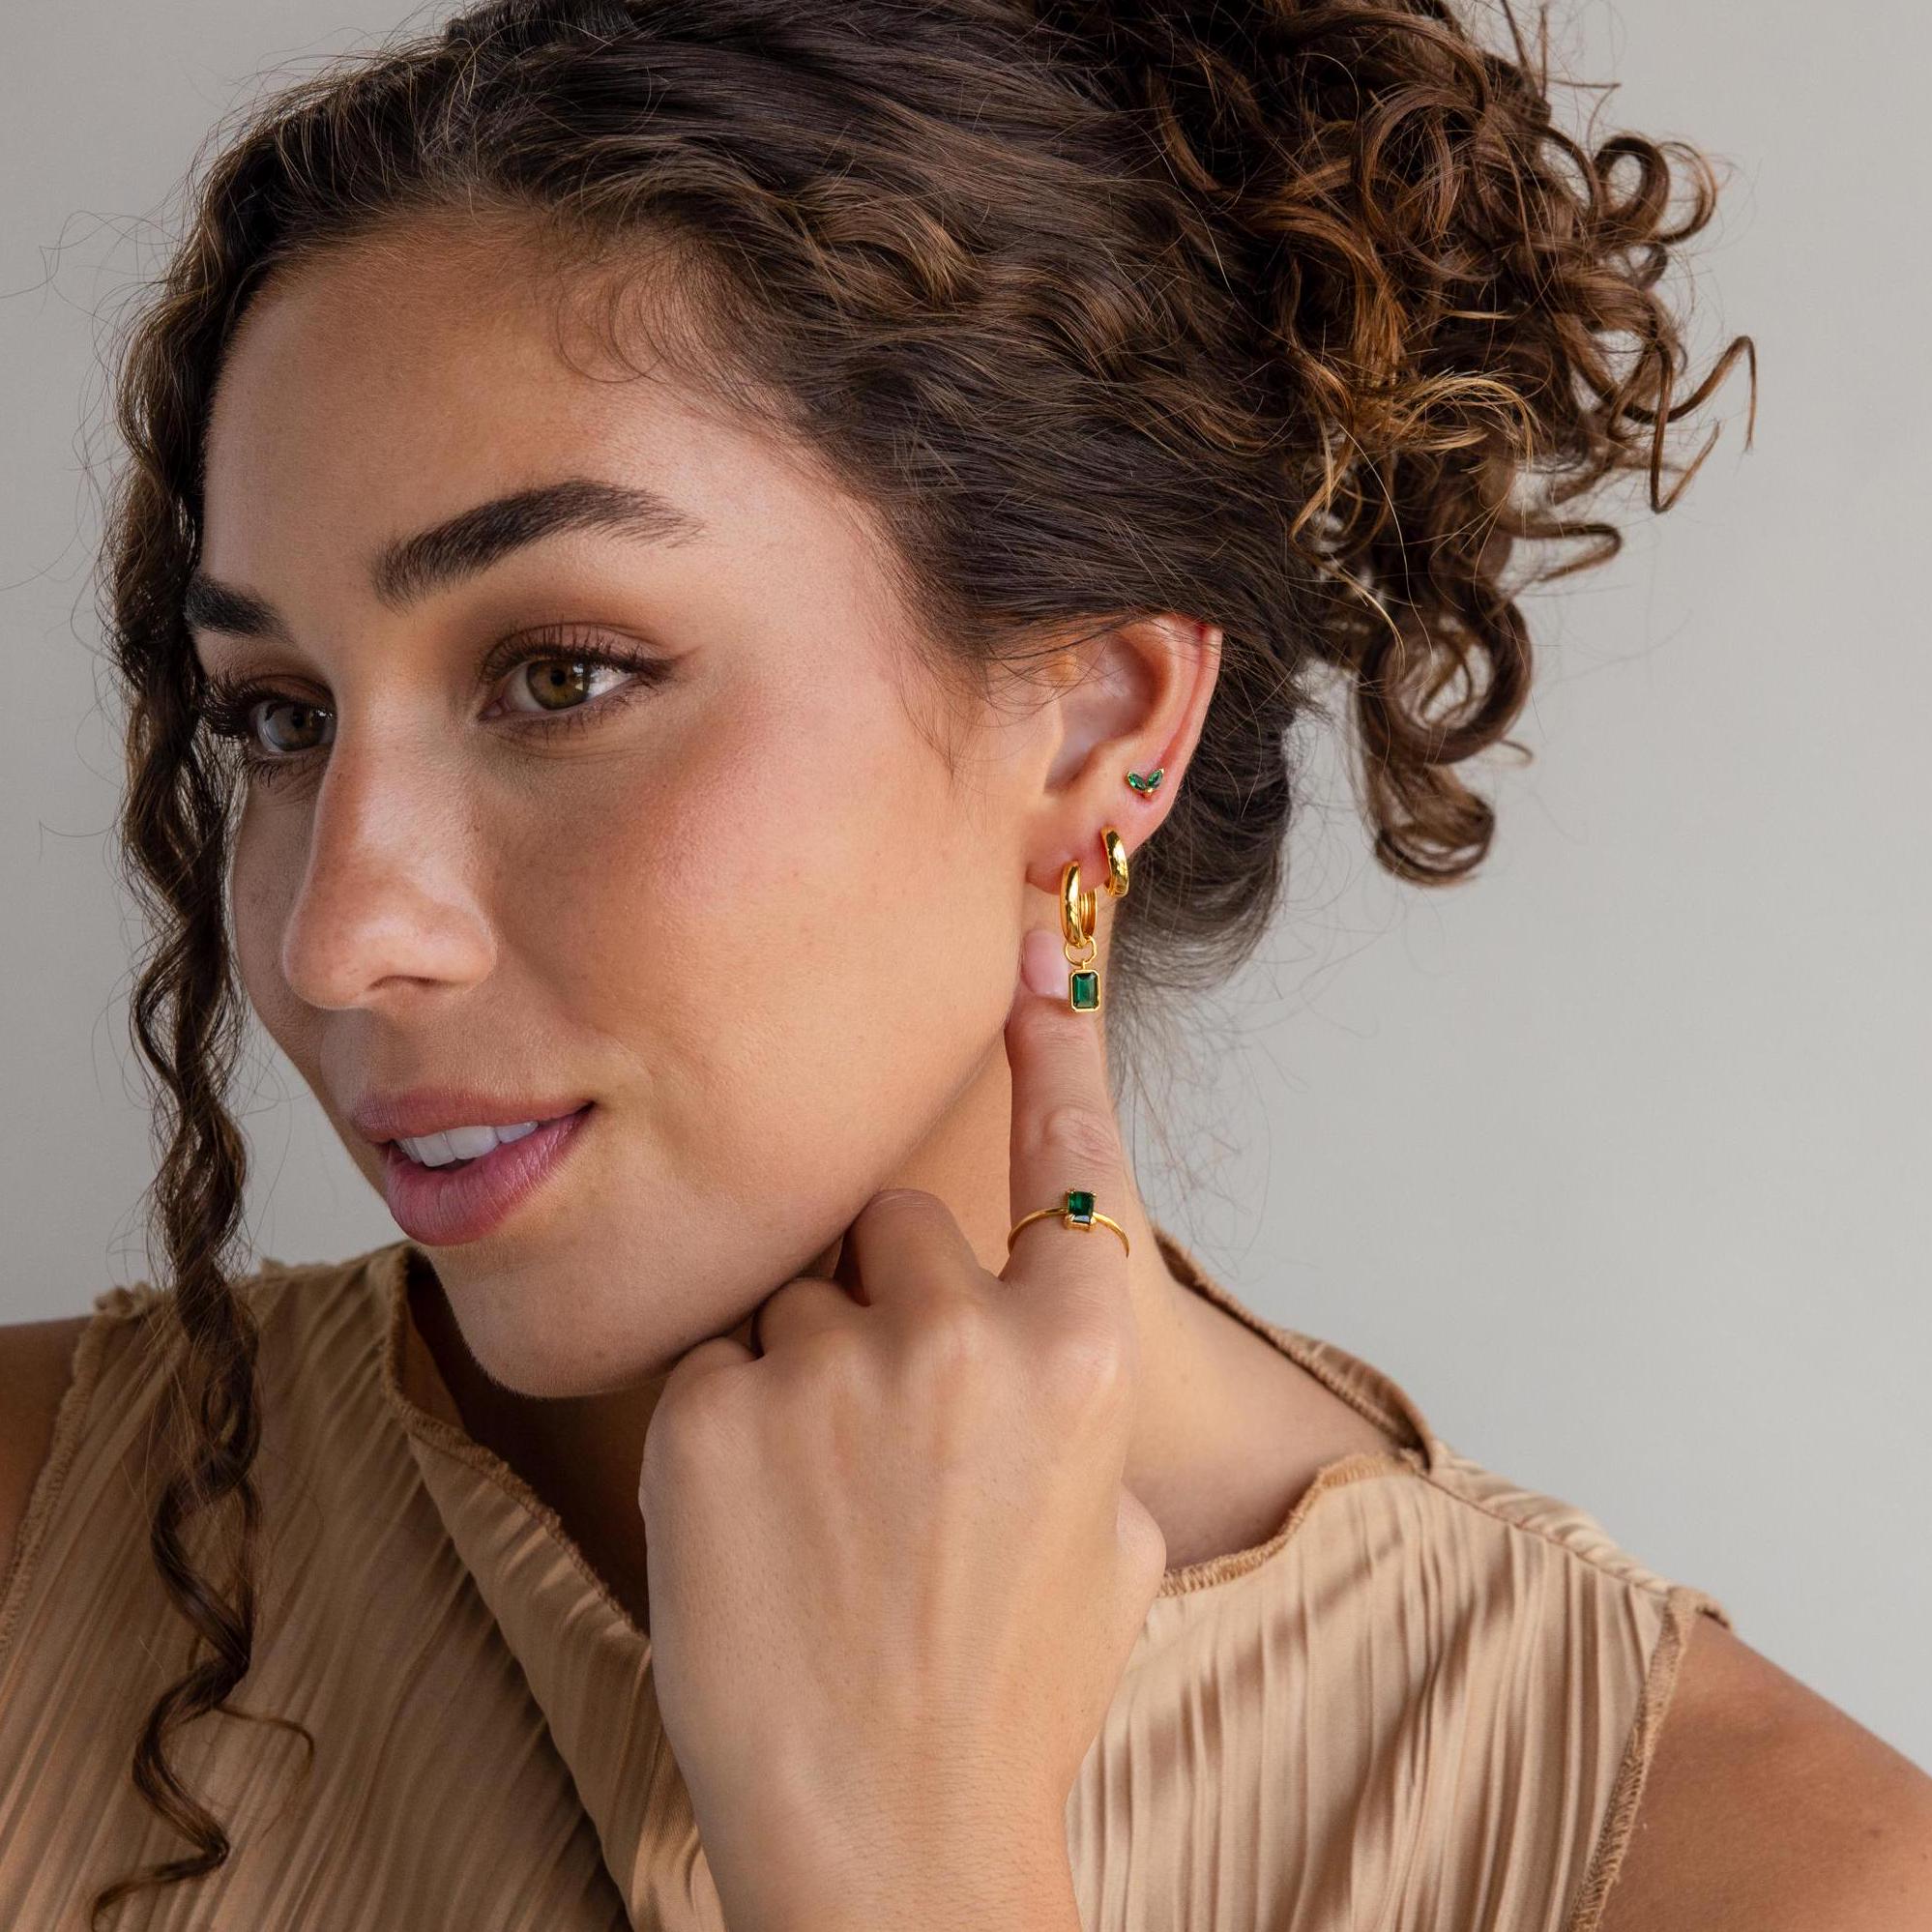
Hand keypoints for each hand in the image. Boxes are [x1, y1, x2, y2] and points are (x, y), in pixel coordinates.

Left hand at [638, 922, 1166, 1931]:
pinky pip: (713, 1367)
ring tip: (817, 1515)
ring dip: (799, 1378)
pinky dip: (725, 1433)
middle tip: (880, 1437)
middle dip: (885, 1303)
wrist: (892, 1837)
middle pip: (895, 1229)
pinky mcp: (707, 1412)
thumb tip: (1041, 1366)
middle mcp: (962, 1331)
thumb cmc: (1016, 1697)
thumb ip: (1080, 1419)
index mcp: (1082, 1351)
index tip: (1029, 949)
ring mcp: (828, 1367)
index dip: (1053, 1047)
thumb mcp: (1115, 1546)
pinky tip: (754, 1535)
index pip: (1069, 1157)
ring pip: (794, 1303)